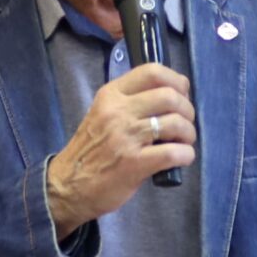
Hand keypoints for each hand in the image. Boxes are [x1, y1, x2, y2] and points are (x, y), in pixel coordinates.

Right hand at [44, 62, 194, 236]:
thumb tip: (172, 95)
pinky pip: (175, 153)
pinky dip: (186, 155)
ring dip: (188, 134)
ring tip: (183, 142)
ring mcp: (126, 137)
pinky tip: (180, 158)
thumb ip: (131, 101)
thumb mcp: (103, 113)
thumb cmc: (91, 149)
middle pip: (170, 96)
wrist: (68, 185)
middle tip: (184, 124)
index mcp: (111, 95)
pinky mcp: (134, 164)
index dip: (176, 81)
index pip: (152, 71)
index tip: (181, 95)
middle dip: (187, 110)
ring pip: (176, 123)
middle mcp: (118, 111)